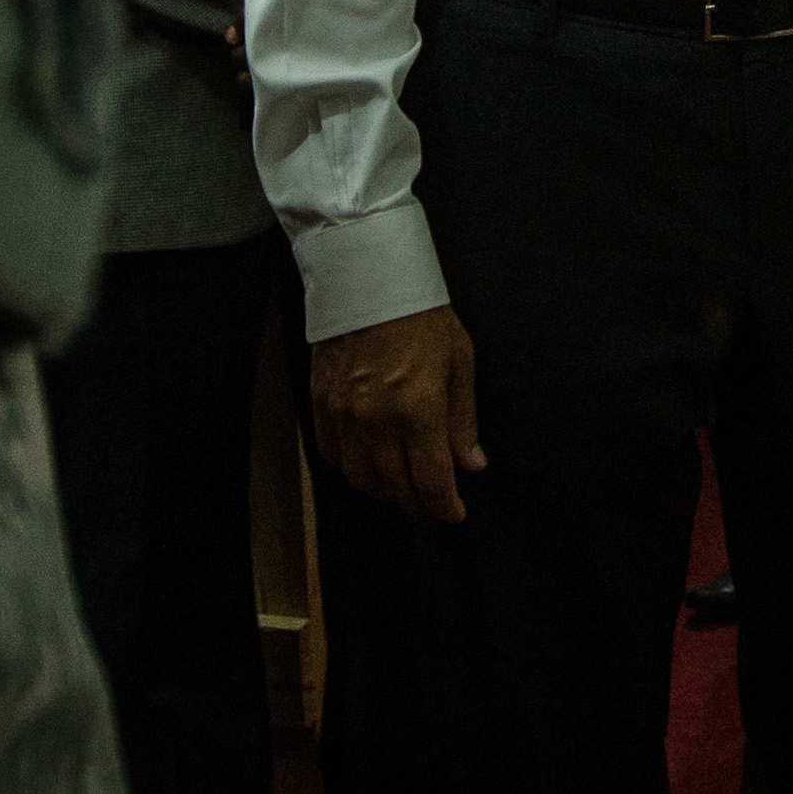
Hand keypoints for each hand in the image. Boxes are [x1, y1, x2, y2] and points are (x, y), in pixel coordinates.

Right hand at [312, 304, 483, 522]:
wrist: (368, 280)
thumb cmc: (420, 316)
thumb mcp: (459, 361)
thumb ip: (463, 420)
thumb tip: (471, 465)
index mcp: (418, 409)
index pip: (431, 481)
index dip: (445, 507)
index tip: (454, 513)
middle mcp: (378, 419)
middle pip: (396, 487)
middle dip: (417, 504)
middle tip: (431, 503)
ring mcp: (345, 414)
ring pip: (361, 479)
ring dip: (384, 490)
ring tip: (401, 485)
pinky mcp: (321, 404)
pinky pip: (332, 455)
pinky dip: (351, 469)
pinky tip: (368, 464)